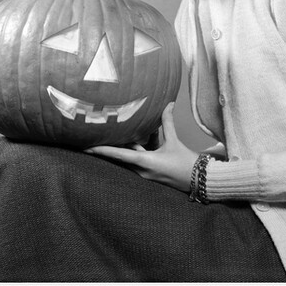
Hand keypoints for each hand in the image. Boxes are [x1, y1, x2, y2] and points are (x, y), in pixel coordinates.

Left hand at [84, 102, 199, 192]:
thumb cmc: (185, 163)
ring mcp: (144, 174)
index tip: (86, 147)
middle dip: (108, 147)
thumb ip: (168, 122)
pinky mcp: (149, 174)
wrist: (199, 181)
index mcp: (144, 162)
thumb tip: (168, 104)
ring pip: (129, 157)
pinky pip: (138, 160)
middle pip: (120, 156)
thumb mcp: (174, 141)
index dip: (101, 150)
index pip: (118, 155)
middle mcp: (141, 170)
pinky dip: (137, 149)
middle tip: (92, 137)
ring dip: (125, 146)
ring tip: (112, 135)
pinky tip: (138, 139)